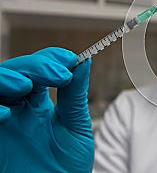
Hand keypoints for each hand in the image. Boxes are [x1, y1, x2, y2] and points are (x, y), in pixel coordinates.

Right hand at [0, 47, 93, 171]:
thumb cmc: (66, 165)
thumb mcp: (75, 125)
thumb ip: (75, 94)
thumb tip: (84, 62)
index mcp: (37, 102)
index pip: (37, 68)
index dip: (50, 59)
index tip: (70, 60)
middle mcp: (17, 108)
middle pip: (14, 71)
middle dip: (34, 66)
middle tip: (58, 74)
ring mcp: (4, 122)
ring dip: (6, 78)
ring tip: (26, 86)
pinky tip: (5, 114)